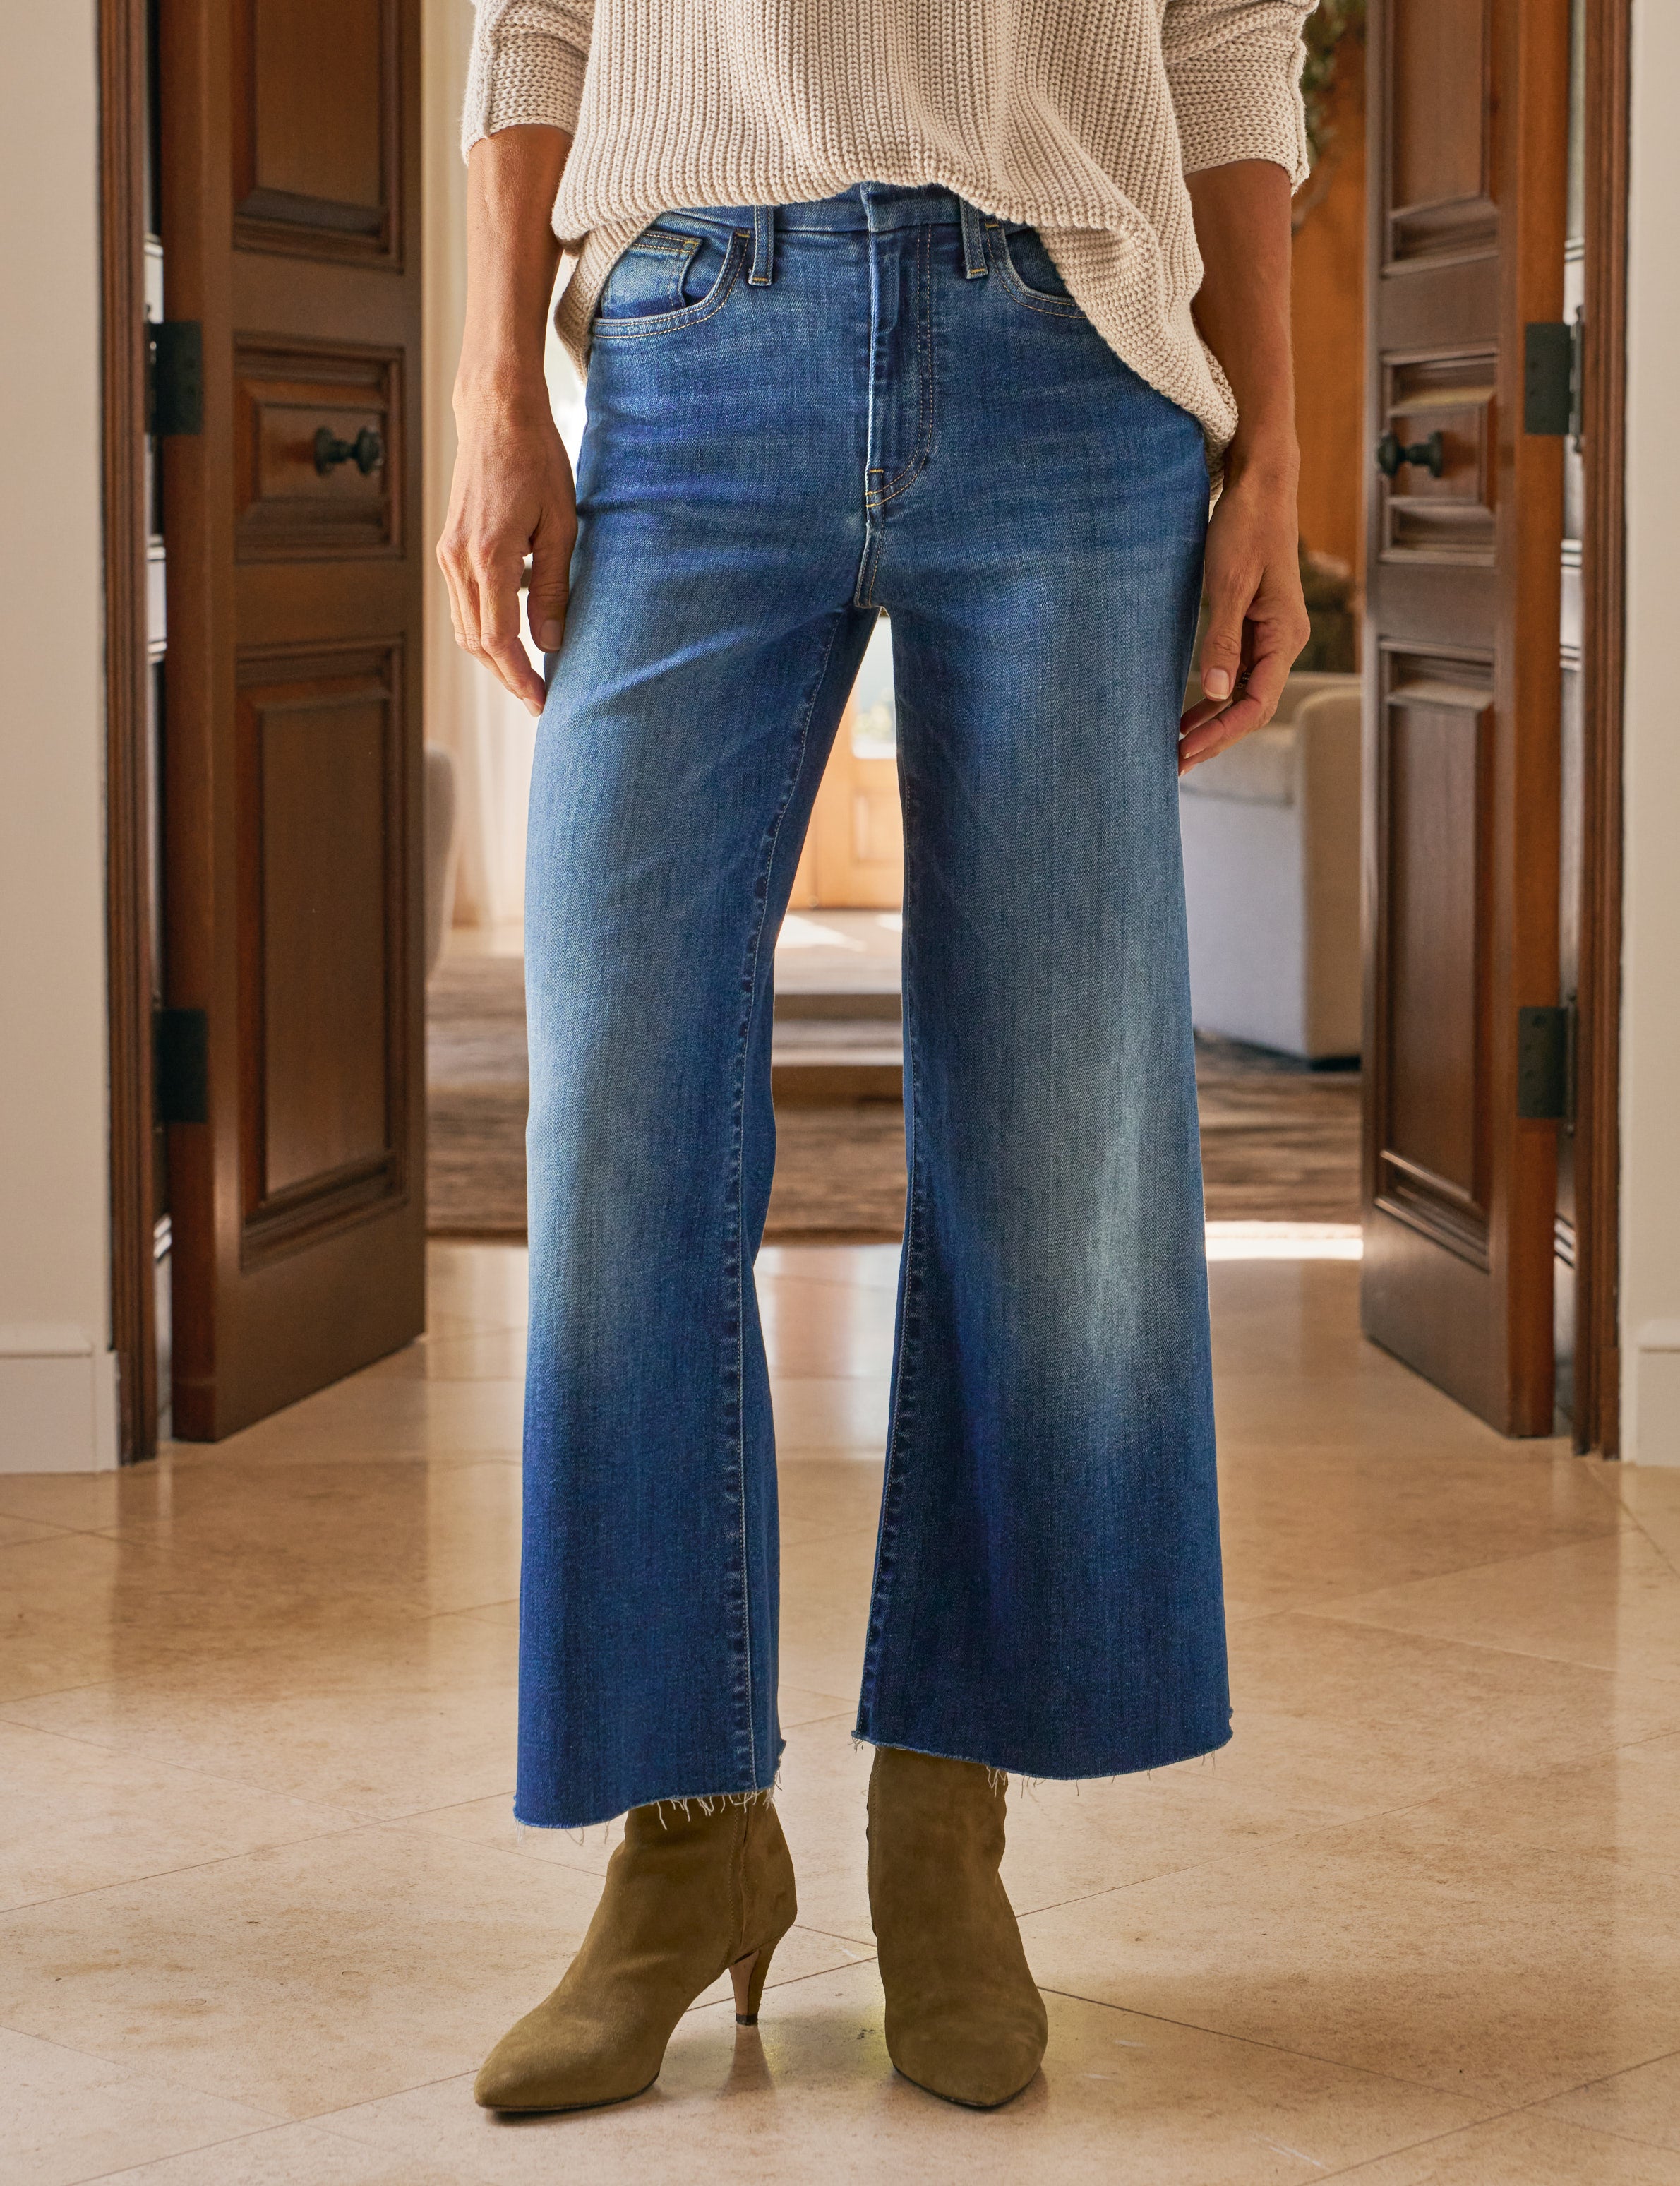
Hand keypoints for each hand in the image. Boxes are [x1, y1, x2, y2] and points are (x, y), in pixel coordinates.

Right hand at [437, 389, 576, 716]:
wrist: (496, 414)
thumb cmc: (537, 461)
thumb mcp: (561, 526)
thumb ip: (554, 589)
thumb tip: (551, 645)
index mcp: (489, 556)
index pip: (499, 639)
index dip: (520, 677)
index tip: (542, 702)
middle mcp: (458, 560)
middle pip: (477, 642)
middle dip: (508, 676)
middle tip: (539, 698)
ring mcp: (447, 554)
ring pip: (466, 627)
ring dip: (496, 655)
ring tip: (530, 673)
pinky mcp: (447, 547)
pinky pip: (464, 602)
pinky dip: (487, 625)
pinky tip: (519, 628)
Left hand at [1178, 452, 1311, 775]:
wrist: (1261, 487)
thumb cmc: (1246, 528)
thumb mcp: (1229, 584)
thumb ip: (1222, 640)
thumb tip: (1215, 694)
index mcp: (1283, 636)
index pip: (1256, 704)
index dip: (1221, 734)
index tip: (1185, 752)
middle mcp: (1283, 641)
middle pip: (1251, 708)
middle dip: (1215, 738)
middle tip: (1174, 764)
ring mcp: (1271, 636)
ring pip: (1244, 695)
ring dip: (1212, 722)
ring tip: (1177, 747)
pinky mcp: (1256, 626)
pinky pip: (1237, 675)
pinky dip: (1214, 698)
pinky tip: (1189, 713)